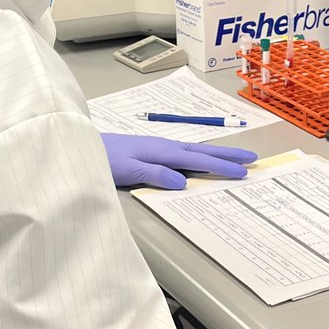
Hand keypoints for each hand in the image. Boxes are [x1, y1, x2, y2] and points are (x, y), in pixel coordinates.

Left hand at [100, 134, 256, 188]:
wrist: (77, 146)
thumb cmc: (100, 159)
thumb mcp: (126, 170)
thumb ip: (154, 175)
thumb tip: (183, 182)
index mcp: (161, 151)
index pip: (197, 160)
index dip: (221, 166)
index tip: (243, 171)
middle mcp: (162, 147)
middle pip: (201, 151)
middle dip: (227, 155)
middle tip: (252, 158)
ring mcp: (155, 148)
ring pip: (193, 151)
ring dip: (215, 155)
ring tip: (234, 158)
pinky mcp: (148, 152)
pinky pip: (181, 154)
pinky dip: (198, 157)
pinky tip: (199, 161)